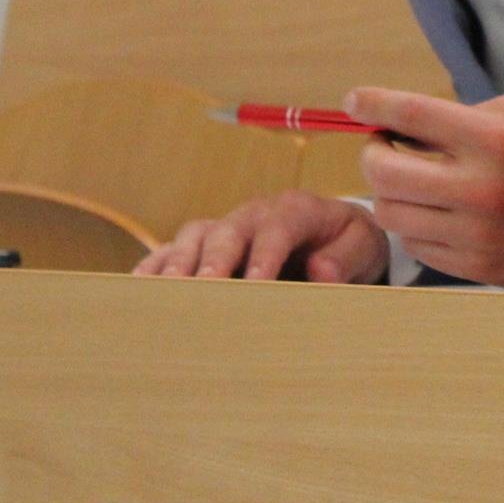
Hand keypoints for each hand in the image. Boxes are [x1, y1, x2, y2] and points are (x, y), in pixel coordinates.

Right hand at [133, 190, 389, 283]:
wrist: (337, 237)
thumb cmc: (348, 244)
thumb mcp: (362, 246)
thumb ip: (346, 256)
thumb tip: (320, 271)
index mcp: (296, 210)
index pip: (278, 228)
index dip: (266, 256)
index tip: (257, 285)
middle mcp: (254, 214)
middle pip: (229, 231)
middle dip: (215, 260)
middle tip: (203, 288)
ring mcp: (226, 228)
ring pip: (195, 235)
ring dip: (179, 262)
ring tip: (165, 292)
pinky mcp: (205, 246)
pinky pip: (173, 249)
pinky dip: (155, 265)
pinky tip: (140, 288)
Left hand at [344, 89, 503, 287]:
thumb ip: (461, 119)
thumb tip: (400, 126)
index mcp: (496, 139)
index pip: (411, 115)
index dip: (372, 104)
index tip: (355, 101)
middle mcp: (481, 188)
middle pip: (384, 171)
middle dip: (373, 153)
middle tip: (384, 144)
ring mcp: (475, 234)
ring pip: (390, 213)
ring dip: (391, 191)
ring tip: (411, 180)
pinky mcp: (473, 267)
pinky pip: (414, 244)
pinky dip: (415, 223)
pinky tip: (434, 210)